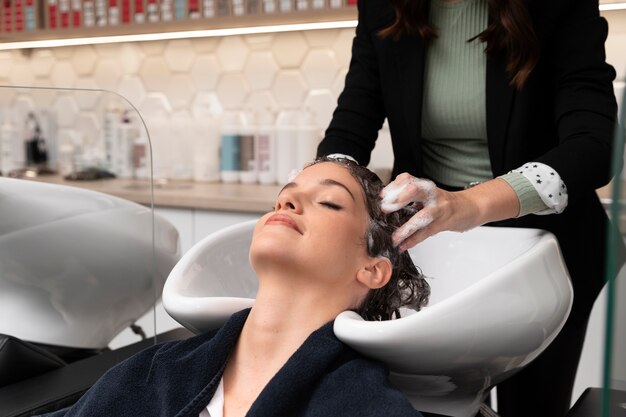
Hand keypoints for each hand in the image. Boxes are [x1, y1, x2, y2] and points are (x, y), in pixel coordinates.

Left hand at [380, 173, 519, 250]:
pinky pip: (427, 232)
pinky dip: (414, 240)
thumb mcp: (428, 194)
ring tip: (394, 238)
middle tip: (385, 209)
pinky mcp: (444, 223)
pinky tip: (404, 246)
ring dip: (407, 228)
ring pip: (422, 216)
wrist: (471, 207)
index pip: (408, 179)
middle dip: (399, 199)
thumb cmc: (444, 202)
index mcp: (426, 187)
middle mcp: (432, 195)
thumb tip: (387, 204)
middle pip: (416, 190)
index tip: (383, 195)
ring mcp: (440, 209)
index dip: (394, 186)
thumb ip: (410, 197)